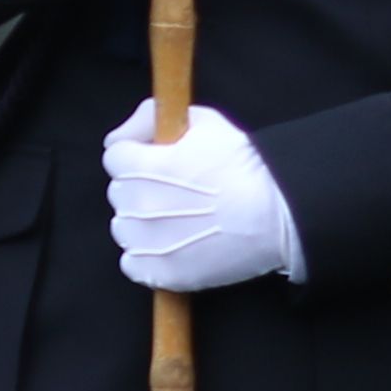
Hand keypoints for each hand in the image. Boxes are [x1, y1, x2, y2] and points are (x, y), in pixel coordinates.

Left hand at [104, 102, 301, 289]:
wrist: (276, 215)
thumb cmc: (243, 165)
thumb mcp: (203, 122)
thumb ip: (151, 117)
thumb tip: (119, 136)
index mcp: (142, 167)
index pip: (114, 156)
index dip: (135, 154)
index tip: (156, 159)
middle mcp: (138, 206)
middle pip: (119, 192)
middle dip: (139, 186)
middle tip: (174, 189)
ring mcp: (148, 243)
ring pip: (124, 228)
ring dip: (140, 222)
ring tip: (175, 219)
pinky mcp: (161, 273)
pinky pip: (132, 263)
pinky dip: (146, 256)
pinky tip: (172, 245)